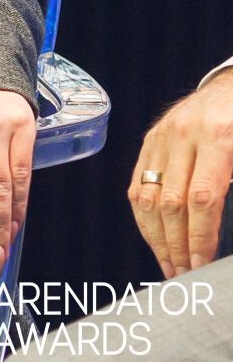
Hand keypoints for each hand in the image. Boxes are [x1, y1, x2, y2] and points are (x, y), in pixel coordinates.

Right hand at [129, 67, 232, 277]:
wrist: (231, 86)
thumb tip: (225, 228)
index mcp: (220, 137)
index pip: (201, 199)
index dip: (200, 237)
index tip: (203, 266)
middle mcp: (184, 136)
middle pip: (170, 203)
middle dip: (177, 246)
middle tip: (185, 275)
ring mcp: (161, 137)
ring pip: (146, 197)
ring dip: (156, 238)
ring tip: (169, 265)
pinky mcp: (149, 141)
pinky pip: (137, 186)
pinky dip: (144, 218)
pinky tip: (156, 239)